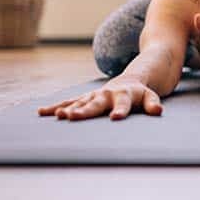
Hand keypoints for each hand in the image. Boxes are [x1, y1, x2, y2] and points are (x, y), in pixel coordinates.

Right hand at [37, 76, 162, 120]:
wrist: (128, 80)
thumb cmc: (140, 94)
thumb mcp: (150, 97)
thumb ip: (153, 104)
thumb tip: (158, 111)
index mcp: (124, 95)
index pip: (123, 105)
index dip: (120, 111)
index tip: (114, 118)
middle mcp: (106, 94)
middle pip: (95, 103)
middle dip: (84, 110)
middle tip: (72, 117)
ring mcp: (94, 96)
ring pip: (79, 102)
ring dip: (68, 108)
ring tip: (58, 116)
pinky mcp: (85, 98)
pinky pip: (69, 102)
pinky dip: (56, 107)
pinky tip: (42, 112)